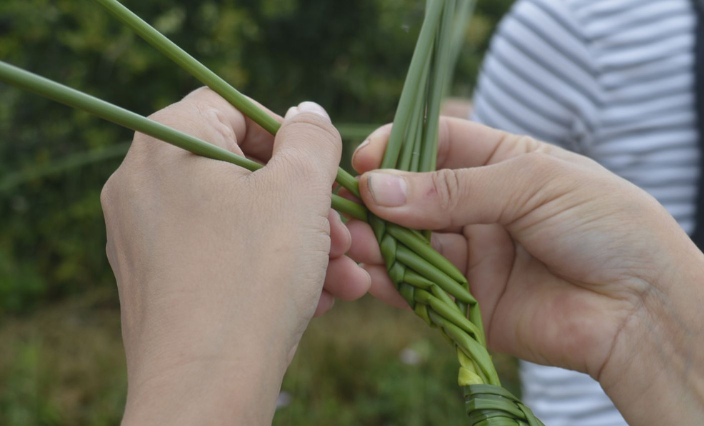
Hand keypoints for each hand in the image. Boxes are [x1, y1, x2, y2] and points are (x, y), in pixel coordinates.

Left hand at [102, 89, 369, 424]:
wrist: (205, 388)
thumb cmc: (254, 276)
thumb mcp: (299, 190)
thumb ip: (311, 138)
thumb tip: (306, 115)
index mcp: (166, 142)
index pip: (232, 107)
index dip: (288, 136)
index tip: (324, 175)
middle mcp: (143, 183)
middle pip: (242, 172)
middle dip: (308, 206)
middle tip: (346, 237)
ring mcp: (144, 237)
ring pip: (240, 222)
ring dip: (302, 244)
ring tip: (346, 277)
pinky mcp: (158, 284)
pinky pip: (224, 258)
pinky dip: (271, 271)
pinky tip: (317, 300)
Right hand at [346, 117, 690, 376]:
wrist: (645, 309)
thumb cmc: (606, 225)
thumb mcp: (533, 184)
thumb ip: (455, 190)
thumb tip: (378, 188)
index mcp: (506, 163)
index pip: (439, 143)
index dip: (398, 147)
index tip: (363, 160)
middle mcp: (485, 208)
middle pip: (415, 196)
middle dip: (380, 199)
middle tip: (346, 205)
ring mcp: (477, 257)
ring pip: (411, 243)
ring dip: (378, 241)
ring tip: (351, 241)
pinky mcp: (471, 304)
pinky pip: (421, 289)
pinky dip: (391, 282)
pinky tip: (368, 273)